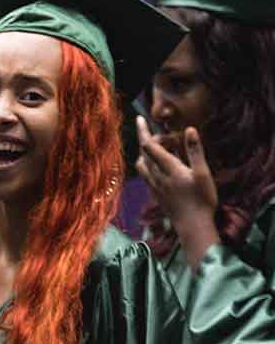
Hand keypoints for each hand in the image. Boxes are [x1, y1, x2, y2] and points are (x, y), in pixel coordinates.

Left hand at [136, 117, 219, 264]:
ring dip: (146, 153)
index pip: (148, 144)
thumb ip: (194, 151)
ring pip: (141, 164)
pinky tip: (159, 167)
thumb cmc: (201, 199)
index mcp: (167, 167)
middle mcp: (156, 175)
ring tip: (161, 149)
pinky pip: (145, 175)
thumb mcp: (203, 173)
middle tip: (165, 136)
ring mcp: (153, 186)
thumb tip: (189, 129)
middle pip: (143, 153)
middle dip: (148, 140)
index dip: (143, 130)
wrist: (192, 226)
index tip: (140, 117)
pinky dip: (148, 165)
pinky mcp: (155, 194)